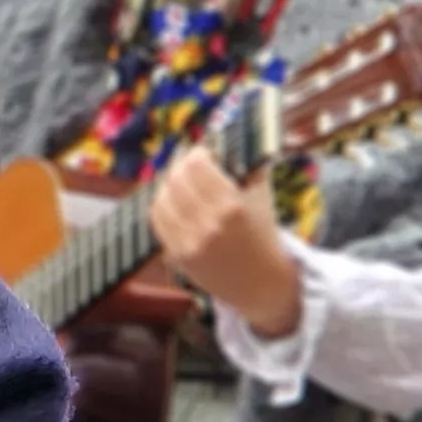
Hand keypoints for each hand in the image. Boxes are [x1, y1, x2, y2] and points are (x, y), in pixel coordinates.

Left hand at [148, 147, 303, 338]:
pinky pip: (158, 221)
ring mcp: (190, 242)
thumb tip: (225, 138)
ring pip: (161, 199)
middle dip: (180, 167)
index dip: (196, 153)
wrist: (261, 283)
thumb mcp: (262, 197)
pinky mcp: (178, 256)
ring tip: (180, 182)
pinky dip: (162, 206)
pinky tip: (172, 201)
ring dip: (168, 185)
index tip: (203, 152)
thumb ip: (246, 166)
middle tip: (188, 164)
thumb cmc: (263, 234)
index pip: (196, 165)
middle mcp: (208, 225)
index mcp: (232, 207)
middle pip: (175, 180)